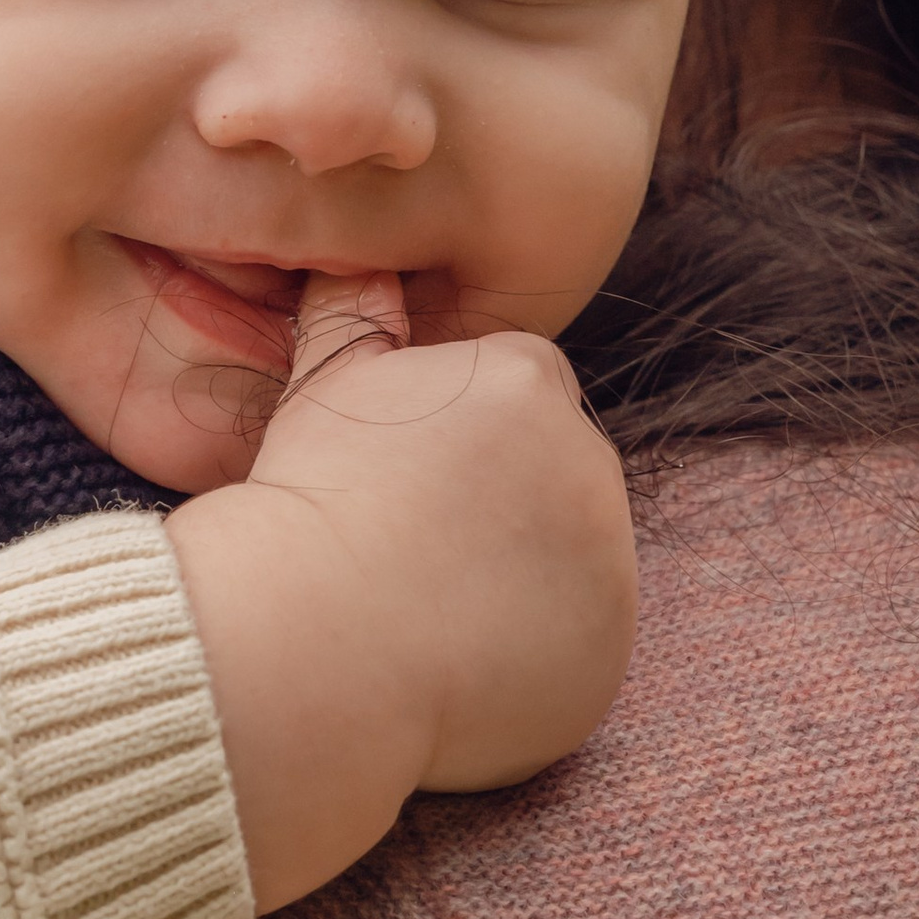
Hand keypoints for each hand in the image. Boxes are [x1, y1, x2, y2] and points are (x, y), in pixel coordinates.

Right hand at [165, 274, 635, 911]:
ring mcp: (611, 568)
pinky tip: (454, 660)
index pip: (522, 389)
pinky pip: (577, 644)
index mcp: (529, 383)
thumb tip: (358, 258)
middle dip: (503, 502)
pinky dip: (532, 654)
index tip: (408, 475)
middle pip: (555, 473)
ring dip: (520, 577)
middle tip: (414, 544)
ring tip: (426, 607)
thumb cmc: (307, 500)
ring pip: (571, 560)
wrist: (307, 641)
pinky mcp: (607, 656)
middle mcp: (591, 466)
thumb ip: (356, 309)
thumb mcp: (323, 383)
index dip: (463, 432)